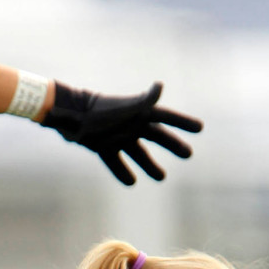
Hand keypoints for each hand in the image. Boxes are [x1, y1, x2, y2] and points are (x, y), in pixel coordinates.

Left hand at [40, 81, 201, 185]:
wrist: (69, 115)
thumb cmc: (98, 110)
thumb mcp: (123, 108)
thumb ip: (142, 100)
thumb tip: (160, 86)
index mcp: (138, 113)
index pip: (166, 117)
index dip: (182, 122)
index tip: (199, 128)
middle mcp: (130, 124)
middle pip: (156, 136)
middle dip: (173, 144)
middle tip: (189, 154)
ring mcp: (117, 136)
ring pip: (138, 152)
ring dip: (149, 165)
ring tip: (162, 177)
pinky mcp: (102, 147)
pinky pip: (115, 161)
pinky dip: (122, 172)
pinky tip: (131, 182)